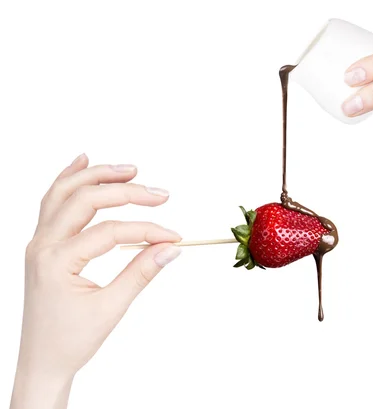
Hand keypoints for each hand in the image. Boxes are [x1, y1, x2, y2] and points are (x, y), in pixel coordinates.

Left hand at [10, 154, 181, 408]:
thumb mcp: (110, 309)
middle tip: (159, 193)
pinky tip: (83, 163)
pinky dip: (68, 180)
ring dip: (96, 176)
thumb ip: (141, 273)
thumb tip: (169, 248)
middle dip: (124, 190)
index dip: (146, 230)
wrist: (41, 361)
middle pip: (85, 199)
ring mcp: (39, 242)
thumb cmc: (70, 340)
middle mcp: (43, 244)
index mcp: (56, 261)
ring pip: (64, 192)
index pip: (110, 232)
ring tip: (128, 169)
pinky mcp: (44, 244)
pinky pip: (52, 202)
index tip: (173, 236)